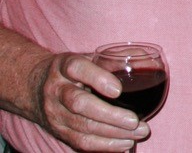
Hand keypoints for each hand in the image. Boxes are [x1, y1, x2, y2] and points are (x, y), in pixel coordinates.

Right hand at [27, 51, 150, 150]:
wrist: (34, 87)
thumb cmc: (72, 71)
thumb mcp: (88, 58)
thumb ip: (115, 59)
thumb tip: (148, 62)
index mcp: (65, 66)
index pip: (77, 69)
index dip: (98, 79)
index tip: (118, 90)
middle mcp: (56, 89)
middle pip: (79, 104)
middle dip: (110, 115)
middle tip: (135, 121)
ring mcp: (55, 113)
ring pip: (81, 126)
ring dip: (113, 133)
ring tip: (139, 132)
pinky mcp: (58, 131)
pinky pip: (80, 142)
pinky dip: (104, 145)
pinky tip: (125, 143)